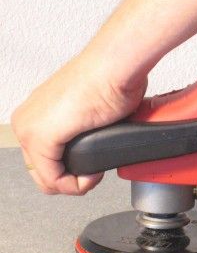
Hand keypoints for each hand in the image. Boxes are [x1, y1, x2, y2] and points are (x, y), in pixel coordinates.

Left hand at [11, 51, 146, 194]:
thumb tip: (95, 142)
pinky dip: (76, 184)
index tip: (93, 168)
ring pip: (46, 181)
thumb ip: (84, 128)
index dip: (70, 174)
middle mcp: (27, 120)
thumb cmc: (110, 80)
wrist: (114, 67)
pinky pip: (53, 179)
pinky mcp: (41, 137)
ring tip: (94, 175)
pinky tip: (92, 174)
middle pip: (42, 174)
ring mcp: (30, 129)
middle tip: (94, 174)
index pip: (44, 162)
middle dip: (71, 181)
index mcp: (35, 113)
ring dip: (74, 184)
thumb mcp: (91, 111)